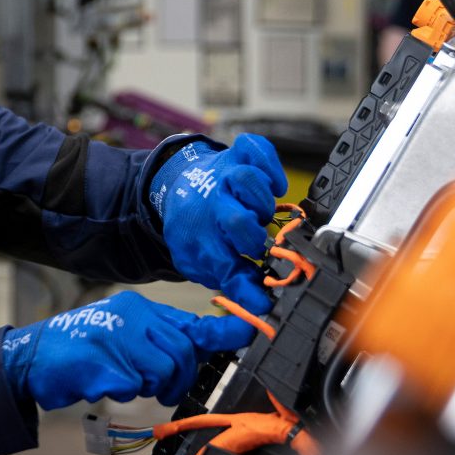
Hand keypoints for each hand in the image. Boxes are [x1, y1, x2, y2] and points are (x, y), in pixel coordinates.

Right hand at [0, 290, 252, 410]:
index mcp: (139, 308)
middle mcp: (131, 316)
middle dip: (176, 379)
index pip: (190, 321)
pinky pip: (132, 387)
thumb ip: (160, 338)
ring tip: (121, 379)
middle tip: (156, 387)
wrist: (31, 357)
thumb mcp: (123, 332)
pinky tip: (100, 382)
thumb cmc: (82, 349)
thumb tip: (204, 345)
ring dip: (147, 387)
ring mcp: (116, 336)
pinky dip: (119, 393)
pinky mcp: (102, 361)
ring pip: (162, 373)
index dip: (224, 330)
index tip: (250, 330)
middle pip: (182, 354)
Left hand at [151, 135, 287, 314]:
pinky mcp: (239, 153)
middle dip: (251, 238)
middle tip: (255, 246)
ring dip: (261, 203)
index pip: (222, 263)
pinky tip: (275, 184)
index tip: (263, 299)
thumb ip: (230, 280)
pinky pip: (256, 149)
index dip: (245, 284)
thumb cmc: (198, 226)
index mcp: (199, 233)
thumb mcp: (203, 259)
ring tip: (262, 213)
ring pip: (247, 181)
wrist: (179, 187)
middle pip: (235, 219)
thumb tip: (260, 304)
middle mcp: (213, 202)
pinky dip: (269, 163)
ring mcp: (226, 174)